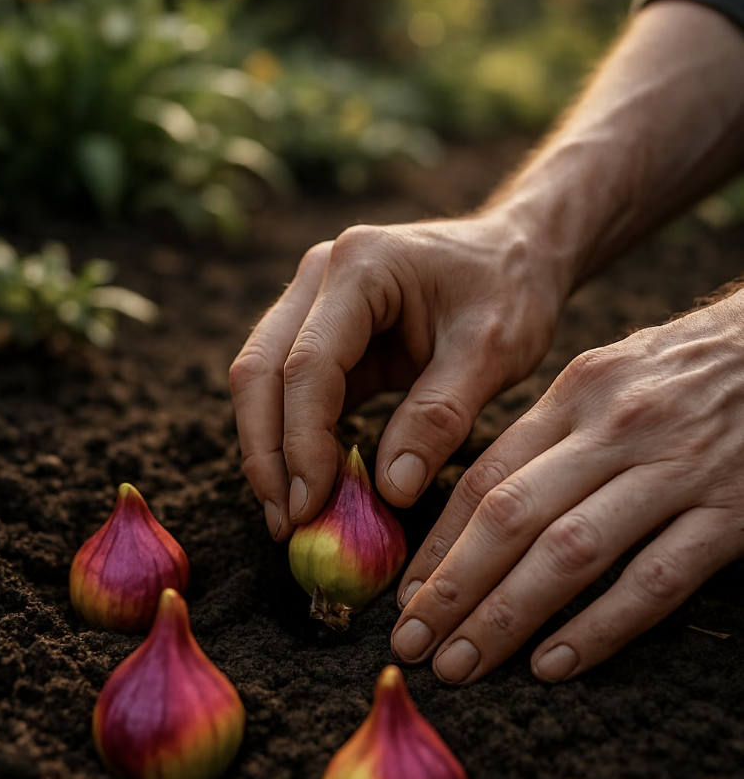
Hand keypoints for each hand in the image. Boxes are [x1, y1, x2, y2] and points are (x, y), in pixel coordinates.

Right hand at [230, 213, 568, 539]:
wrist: (516, 255)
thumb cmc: (511, 292)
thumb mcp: (492, 353)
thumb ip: (439, 417)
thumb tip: (389, 491)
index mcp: (361, 266)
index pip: (308, 364)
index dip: (302, 441)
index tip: (311, 507)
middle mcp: (321, 276)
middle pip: (261, 370)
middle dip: (266, 453)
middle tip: (286, 524)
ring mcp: (314, 301)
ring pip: (263, 381)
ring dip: (270, 450)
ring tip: (290, 517)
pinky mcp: (322, 333)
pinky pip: (291, 390)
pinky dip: (295, 439)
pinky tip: (310, 486)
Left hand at [391, 289, 743, 683]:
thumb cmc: (686, 369)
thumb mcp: (608, 375)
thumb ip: (548, 434)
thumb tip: (478, 502)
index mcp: (577, 392)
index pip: (486, 476)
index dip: (438, 541)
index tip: (404, 592)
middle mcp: (615, 429)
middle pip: (512, 517)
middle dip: (453, 587)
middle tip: (414, 641)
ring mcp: (675, 471)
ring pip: (570, 553)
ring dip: (507, 616)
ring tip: (463, 664)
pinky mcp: (732, 513)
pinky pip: (654, 580)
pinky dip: (599, 628)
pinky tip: (553, 665)